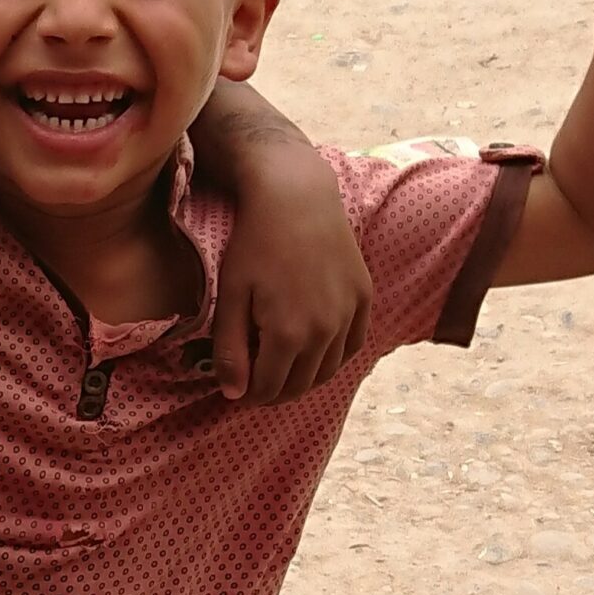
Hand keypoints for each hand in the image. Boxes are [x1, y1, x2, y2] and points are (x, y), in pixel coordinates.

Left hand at [211, 139, 372, 402]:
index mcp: (288, 334)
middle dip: (273, 393)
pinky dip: (332, 359)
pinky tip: (313, 354)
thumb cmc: (254, 245)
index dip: (248, 396)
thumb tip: (232, 394)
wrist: (296, 198)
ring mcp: (349, 314)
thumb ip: (230, 350)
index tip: (235, 392)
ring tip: (280, 372)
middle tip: (254, 386)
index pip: (268, 388)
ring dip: (303, 380)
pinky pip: (352, 346)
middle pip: (299, 385)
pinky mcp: (363, 297)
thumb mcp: (230, 297)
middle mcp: (325, 331)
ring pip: (328, 371)